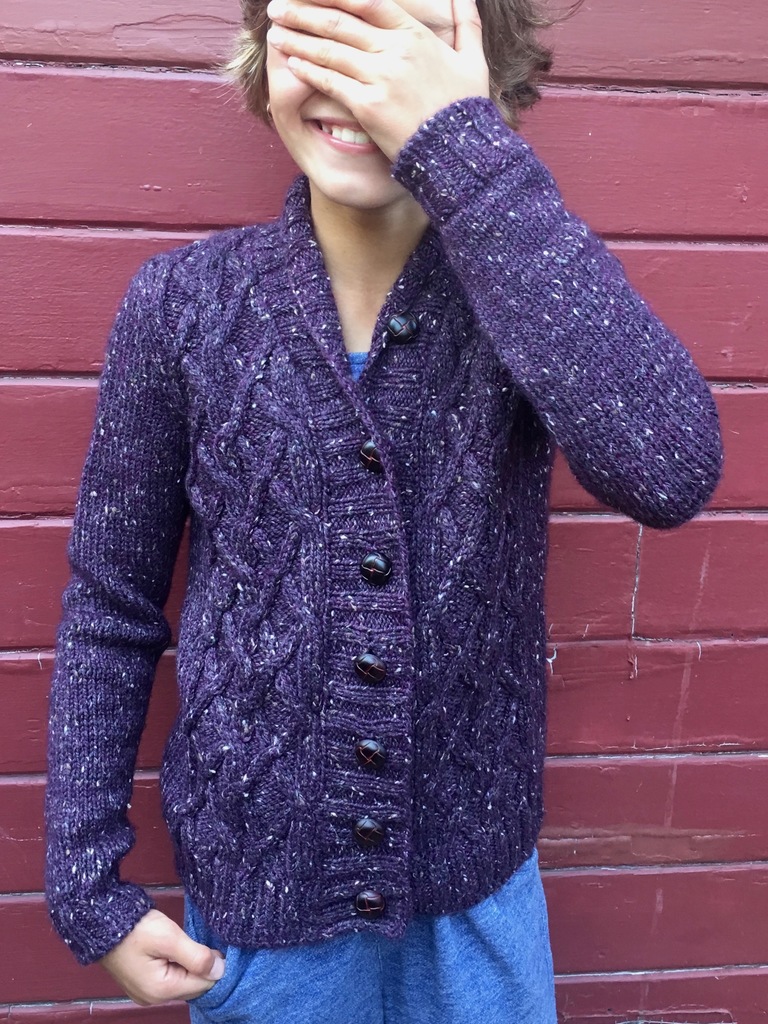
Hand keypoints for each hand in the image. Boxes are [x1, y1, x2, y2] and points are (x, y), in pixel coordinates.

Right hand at [99, 908, 224, 1005]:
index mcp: (161, 991)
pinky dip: (177, 965)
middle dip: (200, 965)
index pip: (203, 984)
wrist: (103, 922)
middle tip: (197, 940)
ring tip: (185, 942)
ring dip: (189, 964)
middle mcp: (154, 998)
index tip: (215, 944)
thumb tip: (221, 970)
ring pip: (182, 981)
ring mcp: (146, 992)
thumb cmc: (136, 929)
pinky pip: (170, 978)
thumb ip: (197, 956)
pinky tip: (175, 949)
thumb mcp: (169, 938)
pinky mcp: (142, 983)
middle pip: (192, 985)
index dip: (213, 965)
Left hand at [266, 0, 489, 160]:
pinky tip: (290, 62)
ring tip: (275, 32)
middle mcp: (394, 50)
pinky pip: (330, 82)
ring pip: (329, 50)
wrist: (460, 149)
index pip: (365, 0)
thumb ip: (466, 23)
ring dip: (297, 39)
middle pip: (339, 22)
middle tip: (278, 6)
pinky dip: (308, 70)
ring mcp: (380, 77)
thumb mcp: (473, 59)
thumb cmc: (465, 108)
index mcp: (414, 34)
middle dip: (304, 12)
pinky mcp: (368, 105)